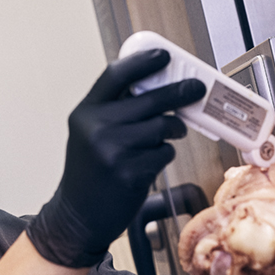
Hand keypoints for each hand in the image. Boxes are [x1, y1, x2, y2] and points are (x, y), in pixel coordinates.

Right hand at [27, 49, 204, 267]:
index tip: (164, 55)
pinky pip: (163, 154)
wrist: (77, 218)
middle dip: (180, 92)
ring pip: (162, 127)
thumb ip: (116, 112)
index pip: (116, 75)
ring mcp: (113, 151)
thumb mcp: (91, 135)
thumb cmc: (90, 174)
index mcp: (86, 112)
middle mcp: (96, 128)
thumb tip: (160, 87)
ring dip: (172, 131)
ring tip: (167, 137)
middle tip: (197, 88)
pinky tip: (149, 164)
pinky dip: (163, 156)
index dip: (143, 62)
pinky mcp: (130, 173)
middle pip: (150, 99)